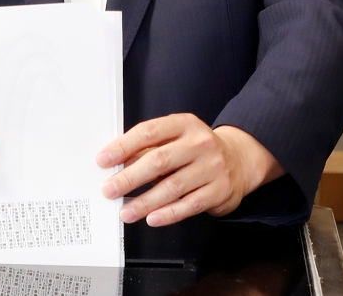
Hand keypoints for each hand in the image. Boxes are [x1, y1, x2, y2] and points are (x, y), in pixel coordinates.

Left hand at [96, 115, 280, 226]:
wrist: (239, 160)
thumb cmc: (197, 150)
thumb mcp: (176, 138)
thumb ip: (150, 148)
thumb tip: (117, 164)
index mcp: (184, 124)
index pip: (149, 132)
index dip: (123, 146)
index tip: (103, 160)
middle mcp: (200, 143)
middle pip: (159, 160)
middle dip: (129, 177)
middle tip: (109, 190)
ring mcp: (212, 167)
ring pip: (172, 186)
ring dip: (145, 202)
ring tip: (126, 212)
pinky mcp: (220, 190)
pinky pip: (190, 205)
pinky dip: (169, 214)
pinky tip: (152, 218)